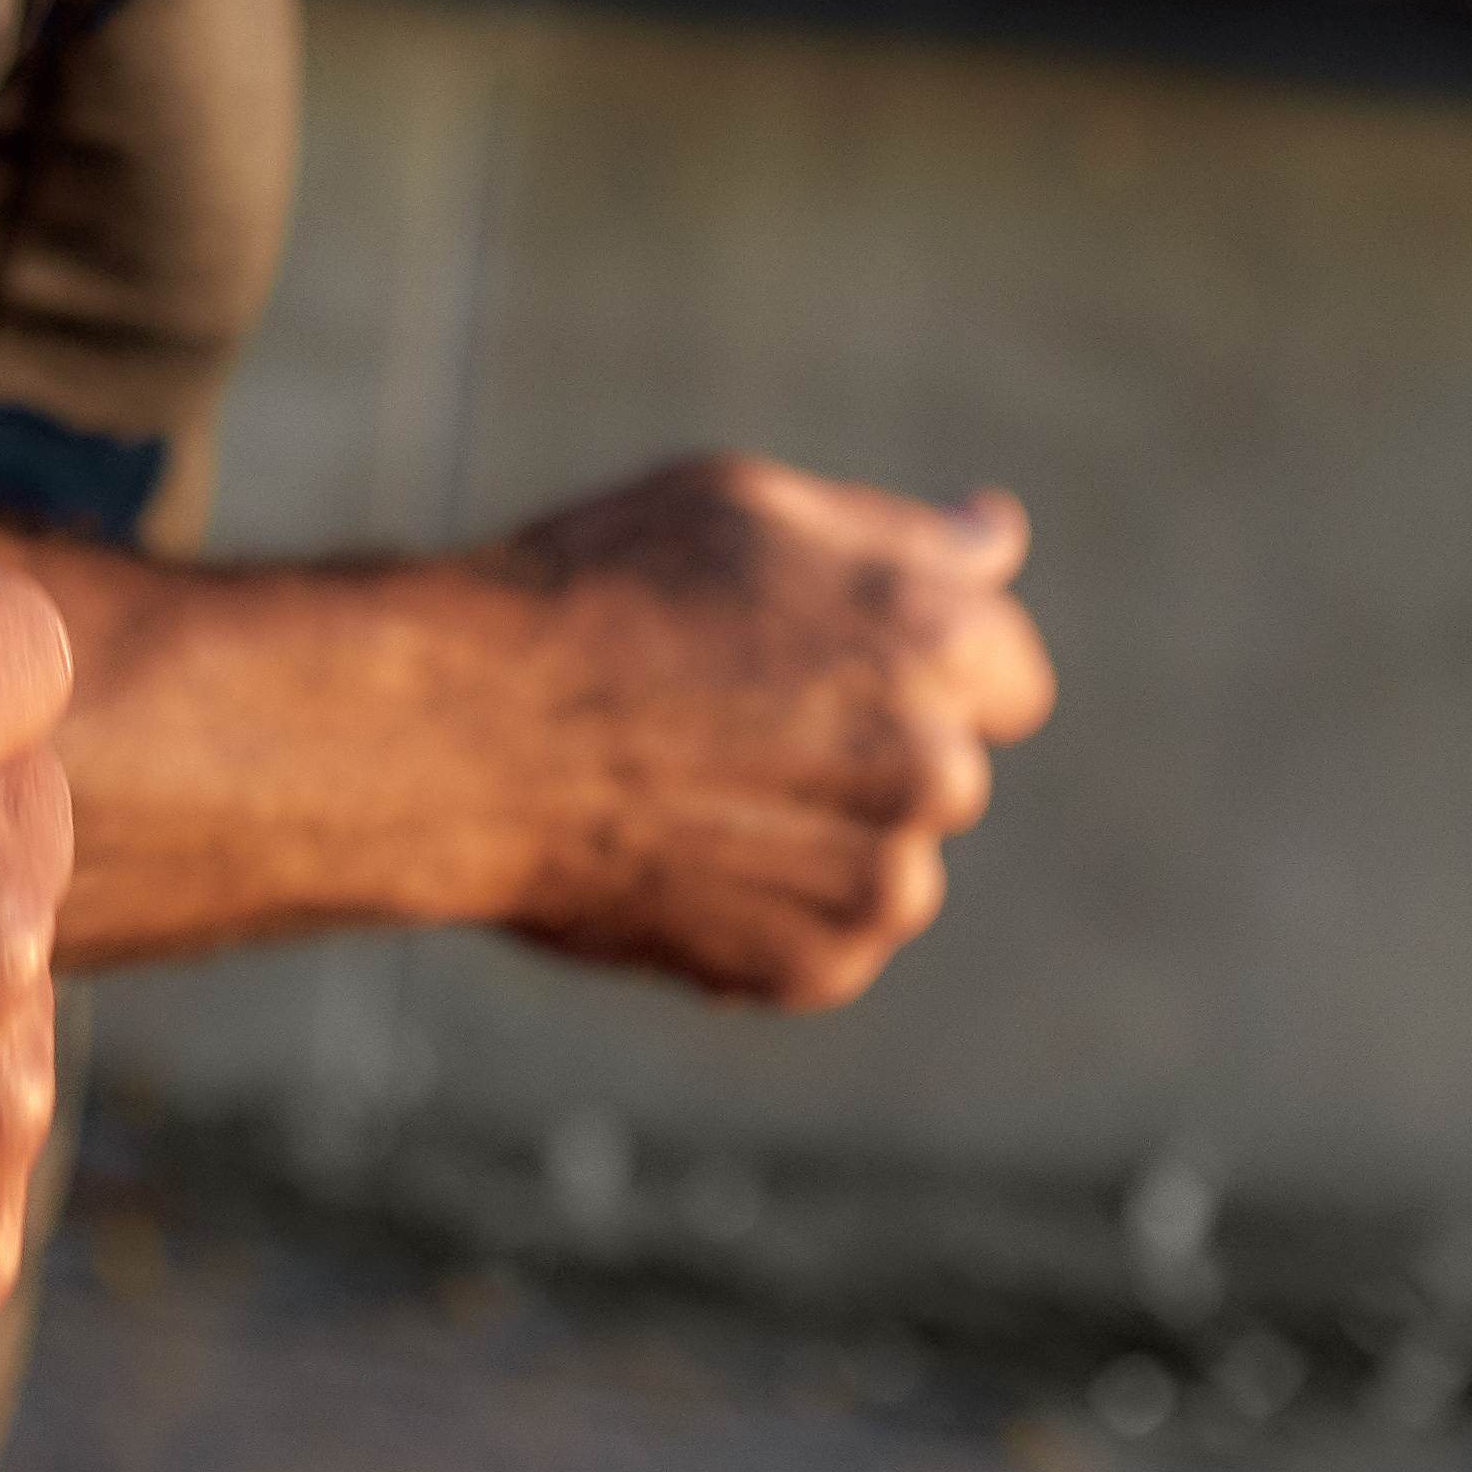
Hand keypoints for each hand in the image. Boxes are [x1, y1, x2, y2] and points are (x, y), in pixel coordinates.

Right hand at [478, 453, 1050, 1008]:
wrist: (465, 735)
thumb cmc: (593, 592)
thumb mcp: (746, 506)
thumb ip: (898, 534)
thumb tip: (996, 536)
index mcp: (939, 633)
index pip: (1006, 674)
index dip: (910, 662)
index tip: (819, 663)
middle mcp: (937, 761)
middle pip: (944, 765)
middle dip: (864, 748)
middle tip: (726, 718)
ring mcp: (883, 877)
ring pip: (888, 858)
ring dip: (821, 834)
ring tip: (688, 786)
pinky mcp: (821, 966)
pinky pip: (827, 936)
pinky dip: (768, 907)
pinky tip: (675, 850)